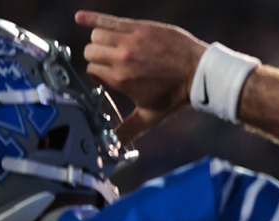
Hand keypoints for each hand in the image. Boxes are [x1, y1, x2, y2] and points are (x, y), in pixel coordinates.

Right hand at [74, 11, 206, 143]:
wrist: (198, 72)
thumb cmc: (176, 95)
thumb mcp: (151, 116)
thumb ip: (130, 129)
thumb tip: (116, 145)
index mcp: (120, 79)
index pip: (91, 71)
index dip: (98, 74)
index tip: (107, 76)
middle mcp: (121, 58)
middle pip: (91, 52)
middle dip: (97, 58)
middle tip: (110, 63)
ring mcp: (129, 40)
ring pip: (97, 36)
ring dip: (100, 42)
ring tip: (112, 48)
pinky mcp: (137, 26)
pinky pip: (107, 19)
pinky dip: (91, 18)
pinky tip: (80, 18)